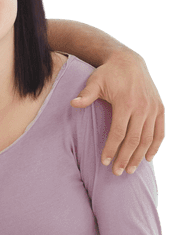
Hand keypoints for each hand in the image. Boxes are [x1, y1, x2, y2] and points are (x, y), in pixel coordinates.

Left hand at [72, 50, 164, 174]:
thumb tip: (73, 103)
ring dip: (139, 156)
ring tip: (130, 170)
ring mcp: (153, 108)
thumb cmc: (107, 74)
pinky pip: (160, 131)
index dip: (112, 148)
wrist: (129, 61)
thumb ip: (86, 95)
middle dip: (125, 157)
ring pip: (148, 138)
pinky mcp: (160, 108)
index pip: (119, 132)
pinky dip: (155, 146)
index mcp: (126, 102)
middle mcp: (143, 107)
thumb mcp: (94, 81)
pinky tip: (148, 158)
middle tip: (117, 173)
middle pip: (134, 139)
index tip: (105, 162)